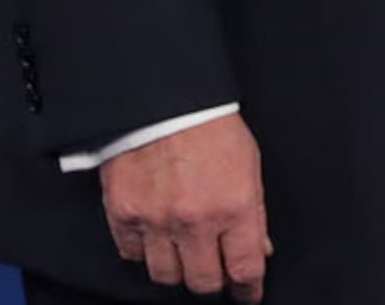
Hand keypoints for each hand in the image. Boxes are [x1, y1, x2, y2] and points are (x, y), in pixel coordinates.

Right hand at [101, 113, 269, 298]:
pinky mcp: (124, 215)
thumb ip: (255, 213)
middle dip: (213, 282)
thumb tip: (260, 249)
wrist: (163, 99)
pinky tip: (155, 237)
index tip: (247, 294)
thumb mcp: (249, 165)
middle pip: (203, 282)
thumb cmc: (210, 126)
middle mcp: (195, 221)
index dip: (248, 289)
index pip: (245, 269)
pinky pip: (133, 255)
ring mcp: (156, 220)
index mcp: (234, 207)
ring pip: (166, 276)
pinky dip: (144, 252)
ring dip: (178, 270)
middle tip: (215, 271)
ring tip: (184, 254)